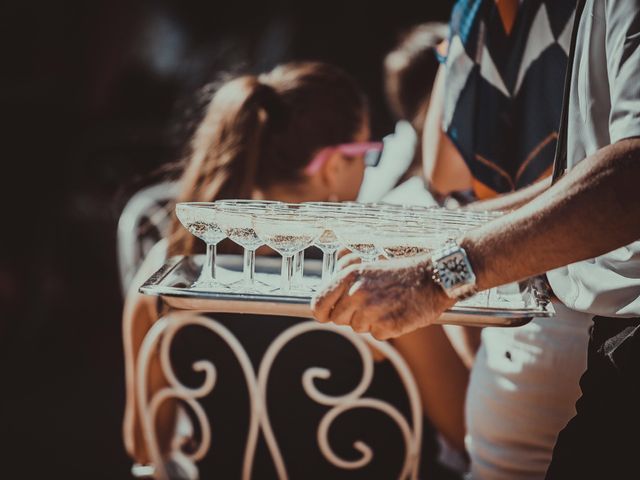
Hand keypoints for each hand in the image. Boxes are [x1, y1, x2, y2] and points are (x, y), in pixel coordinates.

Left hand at [311, 256, 455, 339]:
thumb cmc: (401, 273)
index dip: (321, 312)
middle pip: (338, 319)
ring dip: (371, 322)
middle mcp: (357, 293)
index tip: (325, 315)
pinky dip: (387, 329)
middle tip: (372, 304)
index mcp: (349, 276)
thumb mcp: (368, 269)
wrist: (434, 277)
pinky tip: (397, 313)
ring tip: (387, 306)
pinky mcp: (388, 326)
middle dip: (352, 316)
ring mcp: (372, 310)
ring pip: (358, 329)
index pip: (319, 303)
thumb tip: (324, 306)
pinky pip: (377, 336)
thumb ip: (345, 285)